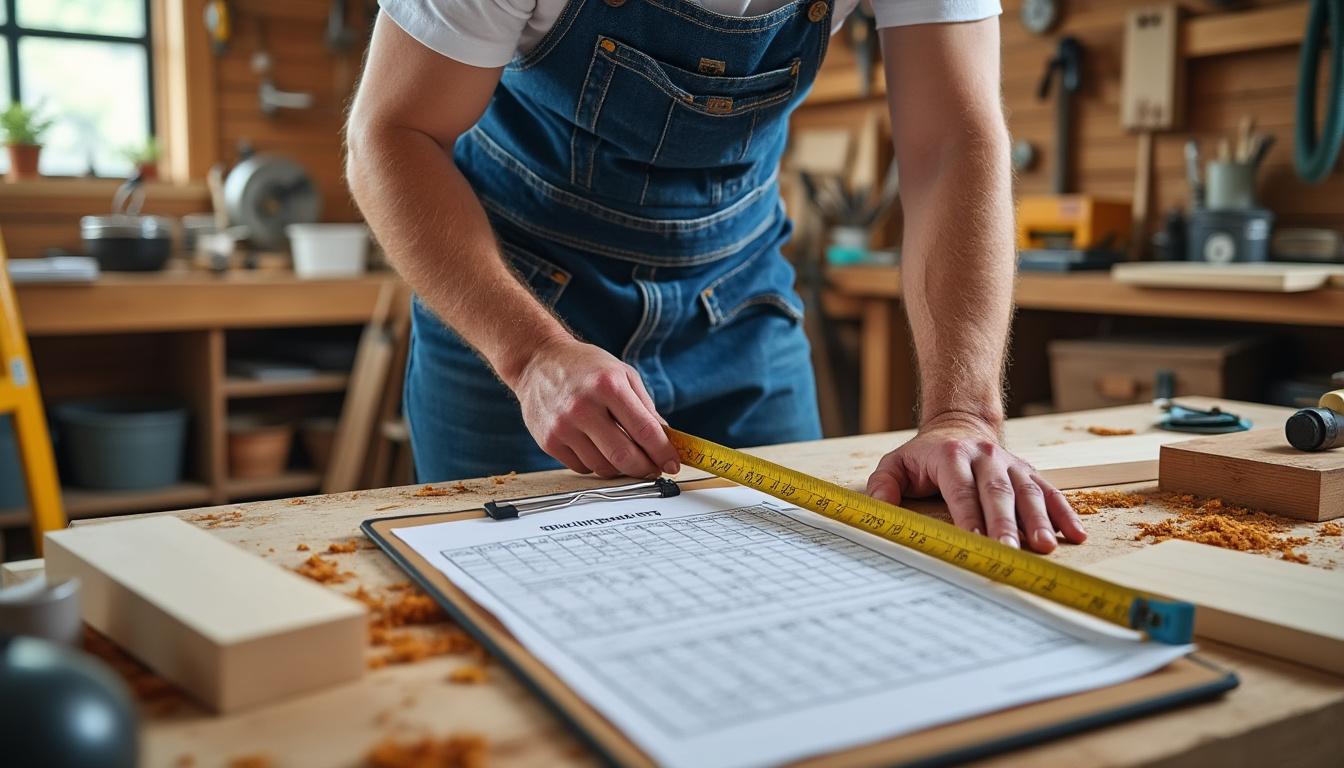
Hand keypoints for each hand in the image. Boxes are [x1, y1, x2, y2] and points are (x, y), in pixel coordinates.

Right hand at [512, 336, 680, 478]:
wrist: (538, 361)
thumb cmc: (584, 367)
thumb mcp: (622, 374)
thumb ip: (645, 407)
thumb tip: (665, 440)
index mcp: (609, 385)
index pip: (645, 430)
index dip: (663, 452)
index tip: (672, 463)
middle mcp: (584, 407)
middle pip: (624, 456)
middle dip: (645, 468)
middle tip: (653, 469)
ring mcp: (563, 426)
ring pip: (603, 467)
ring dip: (621, 468)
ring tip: (625, 456)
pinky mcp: (549, 441)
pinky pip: (582, 468)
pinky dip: (596, 464)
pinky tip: (598, 449)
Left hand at [864, 413, 1085, 552]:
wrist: (959, 426)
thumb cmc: (925, 457)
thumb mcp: (896, 464)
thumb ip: (884, 485)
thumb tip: (878, 508)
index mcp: (951, 456)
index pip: (961, 490)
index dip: (969, 516)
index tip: (975, 541)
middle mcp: (985, 458)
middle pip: (997, 492)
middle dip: (1004, 524)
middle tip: (1010, 551)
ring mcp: (1010, 464)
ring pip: (1027, 492)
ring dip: (1039, 520)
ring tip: (1045, 546)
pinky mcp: (1029, 472)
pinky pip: (1049, 492)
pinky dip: (1064, 513)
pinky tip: (1075, 535)